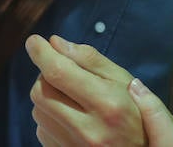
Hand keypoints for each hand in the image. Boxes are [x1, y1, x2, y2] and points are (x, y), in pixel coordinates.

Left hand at [27, 35, 172, 146]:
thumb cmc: (138, 112)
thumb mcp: (124, 80)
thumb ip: (90, 59)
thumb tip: (55, 43)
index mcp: (107, 104)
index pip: (59, 73)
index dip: (41, 53)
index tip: (34, 41)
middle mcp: (89, 129)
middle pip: (40, 92)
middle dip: (45, 75)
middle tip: (62, 72)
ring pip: (38, 112)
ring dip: (47, 97)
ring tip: (71, 97)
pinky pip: (42, 131)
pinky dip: (49, 117)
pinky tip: (70, 117)